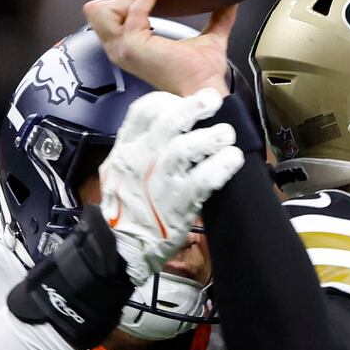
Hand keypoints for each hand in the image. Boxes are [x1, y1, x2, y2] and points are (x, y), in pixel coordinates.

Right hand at [82, 0, 237, 95]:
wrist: (206, 88)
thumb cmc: (203, 73)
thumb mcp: (209, 38)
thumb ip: (217, 19)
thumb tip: (232, 1)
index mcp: (130, 49)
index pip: (104, 19)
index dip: (119, 0)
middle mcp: (120, 50)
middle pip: (96, 12)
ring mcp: (122, 48)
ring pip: (102, 9)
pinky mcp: (132, 44)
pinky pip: (133, 8)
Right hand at [99, 89, 243, 283]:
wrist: (119, 247)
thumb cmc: (123, 207)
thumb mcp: (118, 171)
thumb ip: (136, 148)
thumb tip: (164, 126)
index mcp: (126, 149)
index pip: (143, 111)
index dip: (166, 101)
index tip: (181, 102)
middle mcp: (142, 159)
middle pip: (169, 123)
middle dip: (194, 107)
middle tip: (213, 101)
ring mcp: (160, 181)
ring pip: (187, 149)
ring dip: (211, 137)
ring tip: (227, 135)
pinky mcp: (179, 203)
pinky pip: (203, 180)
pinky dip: (220, 167)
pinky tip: (232, 160)